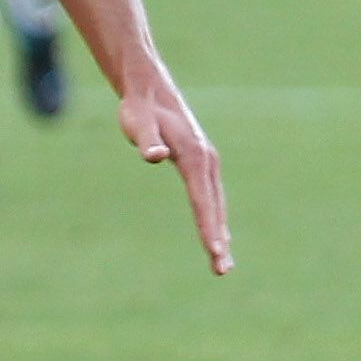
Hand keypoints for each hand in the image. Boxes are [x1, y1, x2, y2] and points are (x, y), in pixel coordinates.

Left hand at [119, 72, 232, 276]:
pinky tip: (218, 237)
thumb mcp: (138, 124)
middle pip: (215, 208)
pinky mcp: (202, 164)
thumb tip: (154, 155)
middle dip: (219, 240)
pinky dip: (217, 219)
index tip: (214, 251)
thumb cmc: (140, 110)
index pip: (203, 200)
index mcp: (194, 157)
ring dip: (221, 234)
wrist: (149, 89)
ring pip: (217, 205)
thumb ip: (146, 142)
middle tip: (221, 271)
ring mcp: (207, 163)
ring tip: (222, 264)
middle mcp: (207, 161)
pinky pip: (212, 198)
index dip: (208, 227)